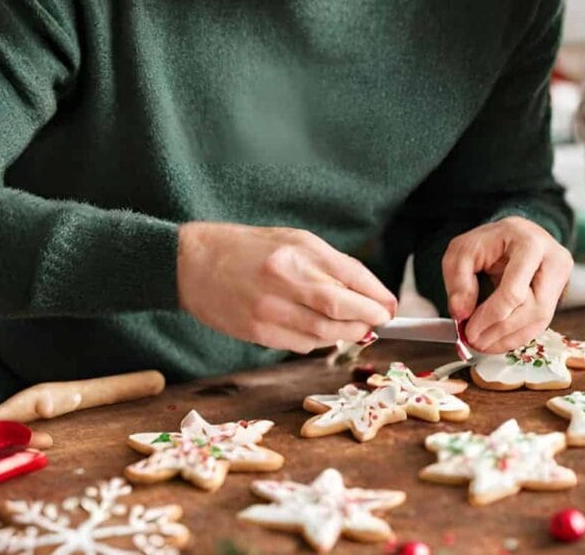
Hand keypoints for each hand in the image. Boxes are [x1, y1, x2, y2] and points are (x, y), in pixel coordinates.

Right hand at [177, 222, 396, 353]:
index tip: (390, 306)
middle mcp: (284, 278)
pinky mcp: (256, 331)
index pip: (350, 276)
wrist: (194, 262)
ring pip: (323, 332)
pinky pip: (300, 344)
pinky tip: (324, 334)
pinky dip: (319, 341)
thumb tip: (365, 293)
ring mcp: (269, 308)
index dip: (376, 295)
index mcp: (297, 250)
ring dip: (348, 334)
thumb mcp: (292, 240)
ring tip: (358, 329)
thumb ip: (327, 265)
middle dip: (368, 318)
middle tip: (381, 321)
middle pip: (341, 307)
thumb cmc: (249, 247)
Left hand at [442, 217, 572, 353]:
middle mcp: (553, 260)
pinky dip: (517, 336)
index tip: (470, 330)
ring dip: (509, 338)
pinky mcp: (559, 293)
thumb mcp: (463, 250)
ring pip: (540, 320)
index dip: (492, 316)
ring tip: (483, 344)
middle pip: (533, 309)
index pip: (515, 291)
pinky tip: (497, 341)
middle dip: (501, 331)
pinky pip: (541, 322)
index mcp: (529, 243)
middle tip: (475, 341)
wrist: (514, 234)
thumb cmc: (490, 240)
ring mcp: (561, 278)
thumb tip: (461, 313)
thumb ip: (458, 279)